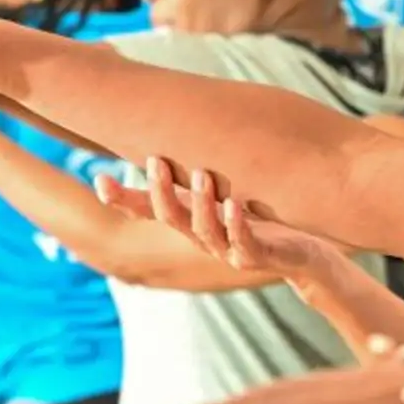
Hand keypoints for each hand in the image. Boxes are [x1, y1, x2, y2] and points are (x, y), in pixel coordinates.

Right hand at [95, 158, 336, 281]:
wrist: (302, 252)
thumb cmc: (256, 218)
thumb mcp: (219, 195)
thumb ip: (191, 178)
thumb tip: (165, 144)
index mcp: (190, 221)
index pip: (149, 210)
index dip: (124, 199)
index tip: (101, 180)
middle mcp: (203, 238)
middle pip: (172, 219)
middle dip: (162, 192)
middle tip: (157, 162)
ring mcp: (229, 250)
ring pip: (206, 231)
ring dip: (202, 204)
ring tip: (202, 174)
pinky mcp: (258, 259)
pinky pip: (244, 245)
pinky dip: (238, 225)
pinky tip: (235, 205)